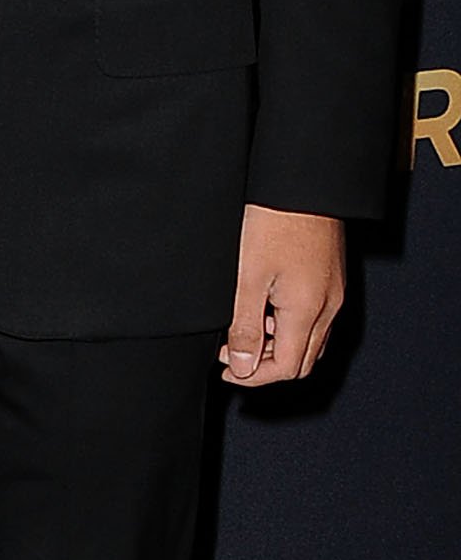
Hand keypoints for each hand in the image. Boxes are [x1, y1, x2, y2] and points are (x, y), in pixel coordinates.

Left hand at [220, 204, 344, 386]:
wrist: (301, 184)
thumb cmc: (273, 222)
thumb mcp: (247, 276)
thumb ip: (245, 325)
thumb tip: (243, 366)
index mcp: (308, 312)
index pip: (286, 368)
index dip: (253, 375)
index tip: (225, 366)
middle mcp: (329, 308)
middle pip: (302, 360)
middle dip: (265, 365)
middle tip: (230, 352)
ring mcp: (333, 293)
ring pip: (308, 340)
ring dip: (277, 345)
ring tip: (241, 327)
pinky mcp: (330, 278)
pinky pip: (313, 318)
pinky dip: (288, 325)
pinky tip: (261, 306)